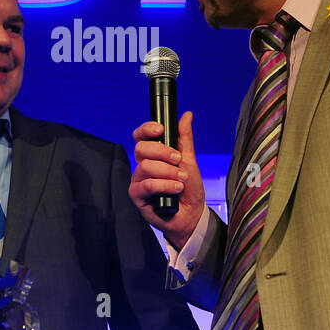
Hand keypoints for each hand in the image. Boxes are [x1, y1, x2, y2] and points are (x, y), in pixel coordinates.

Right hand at [128, 110, 205, 247]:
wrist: (192, 215)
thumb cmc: (189, 189)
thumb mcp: (189, 160)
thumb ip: (185, 138)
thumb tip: (186, 115)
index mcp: (152, 155)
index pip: (141, 136)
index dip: (147, 129)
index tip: (160, 129)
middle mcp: (142, 166)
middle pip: (141, 148)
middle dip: (162, 152)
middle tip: (178, 160)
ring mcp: (138, 180)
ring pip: (146, 167)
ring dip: (168, 172)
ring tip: (182, 179)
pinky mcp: (137, 196)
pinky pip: (147, 185)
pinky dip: (164, 185)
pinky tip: (176, 188)